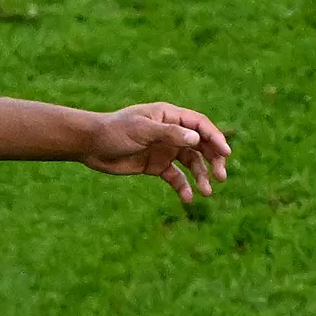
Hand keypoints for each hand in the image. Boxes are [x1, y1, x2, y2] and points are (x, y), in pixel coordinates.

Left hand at [82, 102, 230, 203]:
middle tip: (221, 177)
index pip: (200, 125)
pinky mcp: (156, 166)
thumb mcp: (141, 130)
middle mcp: (171, 132)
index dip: (215, 138)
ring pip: (191, 163)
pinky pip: (175, 177)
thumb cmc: (114, 131)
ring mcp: (165, 149)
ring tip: (207, 192)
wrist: (90, 146)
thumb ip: (168, 134)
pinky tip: (188, 199)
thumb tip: (197, 139)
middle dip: (213, 160)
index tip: (225, 153)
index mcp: (170, 116)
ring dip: (201, 176)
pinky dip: (183, 187)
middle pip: (201, 145)